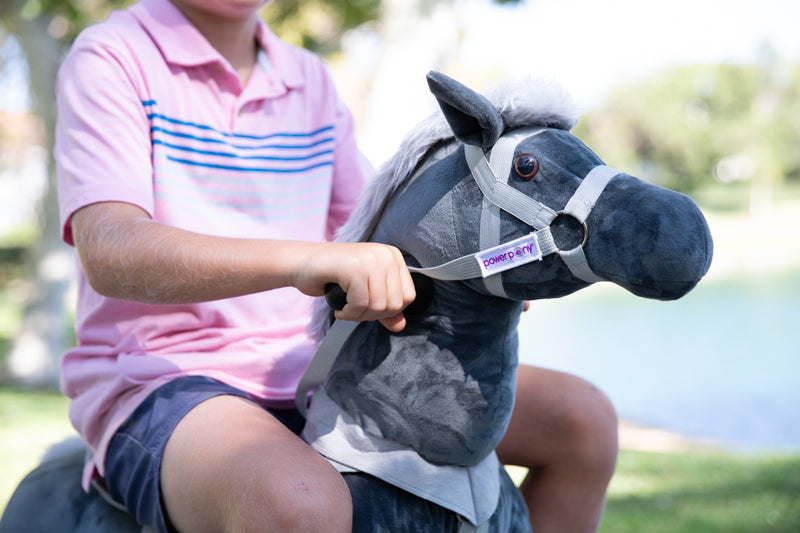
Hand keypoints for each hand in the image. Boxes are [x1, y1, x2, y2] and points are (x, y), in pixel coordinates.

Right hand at [291, 242, 415, 331]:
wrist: (301, 263)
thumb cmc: (333, 277)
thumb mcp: (365, 292)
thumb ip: (385, 309)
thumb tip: (400, 326)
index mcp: (393, 256)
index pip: (409, 297)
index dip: (388, 311)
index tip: (367, 308)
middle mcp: (386, 254)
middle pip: (395, 304)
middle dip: (373, 316)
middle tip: (354, 310)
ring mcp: (371, 259)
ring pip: (378, 306)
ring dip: (359, 316)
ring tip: (346, 309)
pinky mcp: (355, 268)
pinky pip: (360, 304)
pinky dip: (349, 313)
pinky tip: (339, 309)